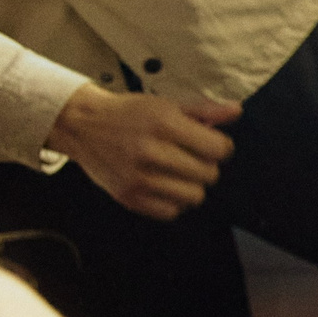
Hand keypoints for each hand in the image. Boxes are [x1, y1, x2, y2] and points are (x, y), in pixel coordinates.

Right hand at [47, 84, 240, 219]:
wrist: (82, 125)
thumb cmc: (128, 114)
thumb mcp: (166, 104)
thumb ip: (204, 111)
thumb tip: (235, 111)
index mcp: (164, 124)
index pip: (219, 149)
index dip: (219, 146)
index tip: (208, 144)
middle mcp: (151, 152)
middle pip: (209, 174)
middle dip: (205, 165)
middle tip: (190, 157)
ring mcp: (138, 178)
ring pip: (194, 196)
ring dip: (192, 185)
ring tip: (177, 172)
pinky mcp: (128, 197)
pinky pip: (171, 212)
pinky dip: (173, 201)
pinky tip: (164, 185)